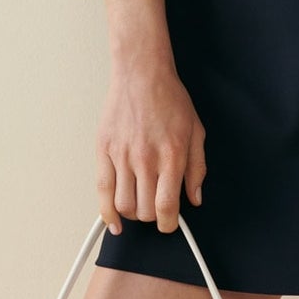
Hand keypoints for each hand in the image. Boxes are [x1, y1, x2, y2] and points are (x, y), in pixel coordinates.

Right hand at [96, 58, 206, 235]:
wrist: (142, 75)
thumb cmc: (170, 100)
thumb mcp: (195, 132)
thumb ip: (197, 169)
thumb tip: (194, 198)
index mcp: (171, 155)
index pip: (167, 206)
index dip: (169, 224)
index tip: (170, 224)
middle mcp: (145, 159)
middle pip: (144, 210)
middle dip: (153, 216)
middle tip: (156, 207)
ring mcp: (122, 156)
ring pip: (123, 205)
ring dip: (132, 213)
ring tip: (139, 203)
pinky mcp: (104, 151)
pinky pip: (102, 190)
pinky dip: (107, 212)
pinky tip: (113, 221)